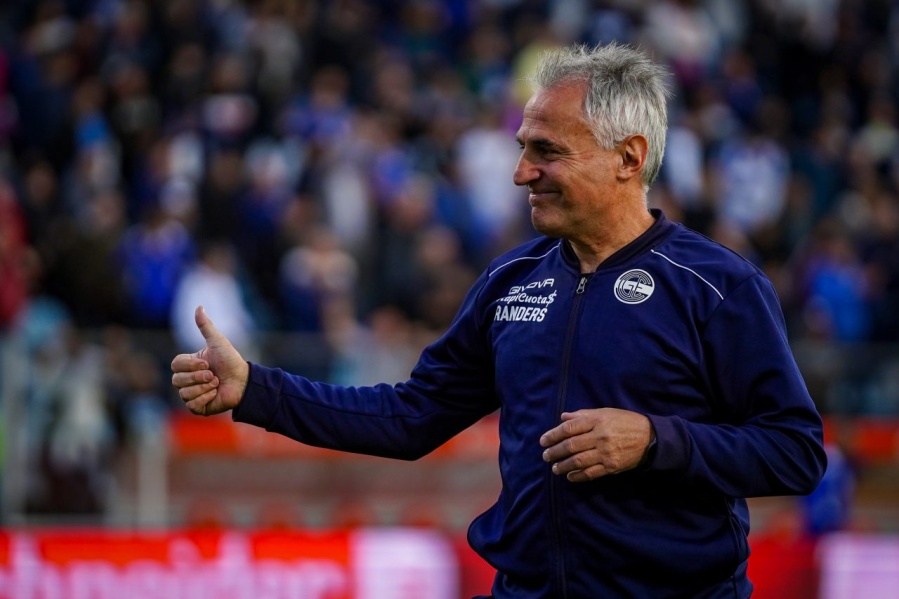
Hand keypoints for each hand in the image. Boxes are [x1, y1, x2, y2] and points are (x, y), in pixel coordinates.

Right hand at [170, 306, 248, 415]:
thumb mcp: (217, 342)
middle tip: (213, 375)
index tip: (207, 363)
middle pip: (176, 380)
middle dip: (198, 377)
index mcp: (189, 364)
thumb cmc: (231, 361)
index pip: (175, 365)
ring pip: (184, 393)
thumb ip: (206, 326)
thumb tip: (199, 306)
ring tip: (216, 384)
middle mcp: (187, 380)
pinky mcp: (198, 407)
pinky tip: (215, 394)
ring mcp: (191, 394)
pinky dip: (205, 398)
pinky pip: (192, 405)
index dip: (190, 365)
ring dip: (204, 387)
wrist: (244, 381)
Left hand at [539, 408, 653, 481]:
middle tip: (545, 456)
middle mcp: (600, 436)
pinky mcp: (612, 466)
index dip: (553, 435)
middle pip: (571, 446)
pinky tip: (570, 476)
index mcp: (597, 421)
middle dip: (555, 452)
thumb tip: (563, 417)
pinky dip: (578, 476)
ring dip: (563, 466)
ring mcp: (606, 453)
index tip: (543, 441)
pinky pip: (591, 473)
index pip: (569, 428)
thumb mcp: (605, 412)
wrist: (650, 437)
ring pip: (579, 461)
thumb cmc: (625, 421)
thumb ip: (583, 415)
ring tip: (554, 468)